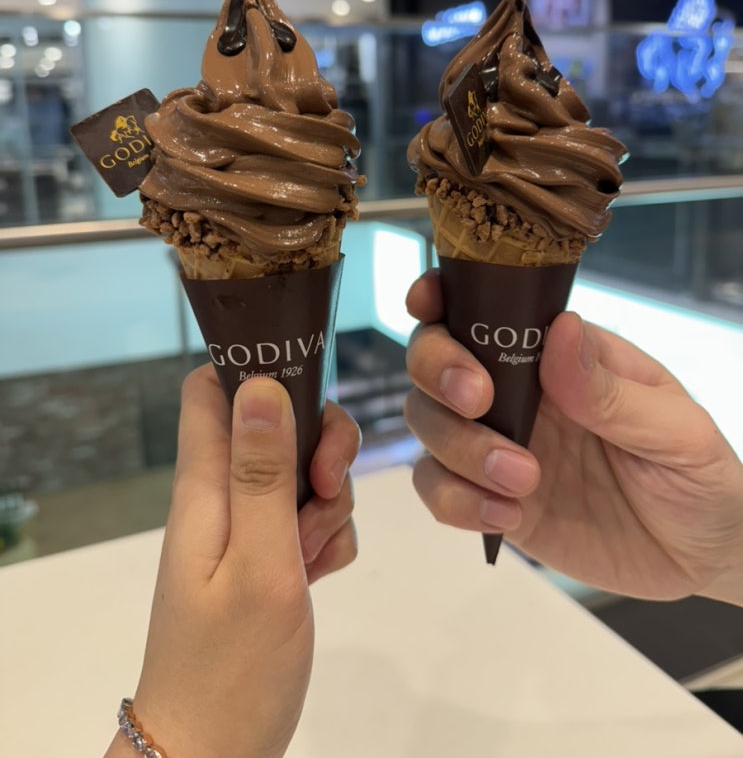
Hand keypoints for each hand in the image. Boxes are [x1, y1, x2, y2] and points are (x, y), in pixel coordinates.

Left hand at [106, 363, 360, 757]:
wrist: (215, 754)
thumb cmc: (232, 664)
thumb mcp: (259, 562)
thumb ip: (262, 473)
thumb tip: (258, 383)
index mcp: (204, 486)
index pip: (210, 389)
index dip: (257, 372)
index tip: (308, 398)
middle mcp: (221, 498)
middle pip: (275, 426)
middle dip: (317, 446)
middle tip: (326, 489)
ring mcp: (244, 531)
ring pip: (301, 476)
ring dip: (327, 502)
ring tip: (312, 557)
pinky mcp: (267, 562)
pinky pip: (310, 524)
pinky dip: (326, 541)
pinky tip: (319, 578)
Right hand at [405, 269, 742, 604]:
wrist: (702, 558)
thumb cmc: (698, 474)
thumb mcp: (675, 428)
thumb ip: (611, 390)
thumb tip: (560, 330)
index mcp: (558, 355)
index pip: (486, 308)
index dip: (442, 296)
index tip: (427, 303)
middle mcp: (517, 393)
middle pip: (433, 361)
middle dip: (438, 372)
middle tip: (479, 402)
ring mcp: (498, 446)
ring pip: (428, 425)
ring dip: (458, 448)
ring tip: (524, 480)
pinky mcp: (490, 499)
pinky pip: (440, 491)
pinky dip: (457, 501)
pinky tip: (508, 516)